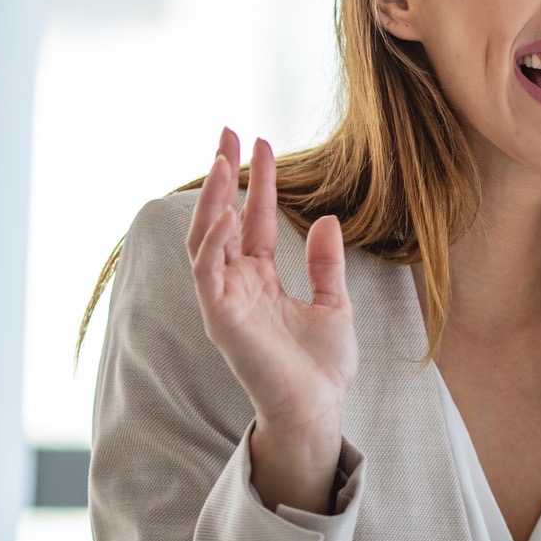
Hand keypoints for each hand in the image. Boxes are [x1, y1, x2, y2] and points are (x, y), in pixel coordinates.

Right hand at [187, 128, 357, 513]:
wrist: (319, 409)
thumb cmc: (323, 368)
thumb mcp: (333, 303)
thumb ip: (325, 263)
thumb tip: (325, 219)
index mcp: (260, 280)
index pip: (252, 220)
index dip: (257, 181)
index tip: (262, 142)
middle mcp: (237, 285)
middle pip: (222, 219)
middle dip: (225, 174)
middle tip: (230, 131)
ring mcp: (225, 300)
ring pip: (206, 238)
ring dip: (214, 197)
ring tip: (226, 157)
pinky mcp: (220, 318)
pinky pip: (207, 272)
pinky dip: (214, 240)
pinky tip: (228, 211)